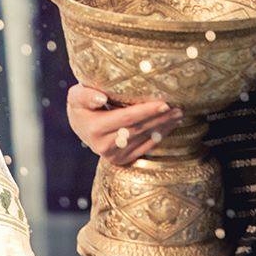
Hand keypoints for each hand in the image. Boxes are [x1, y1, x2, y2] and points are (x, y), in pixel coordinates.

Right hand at [64, 84, 182, 165]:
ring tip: (178, 115)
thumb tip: (101, 98)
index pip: (127, 118)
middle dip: (160, 119)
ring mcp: (114, 155)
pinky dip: (158, 136)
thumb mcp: (77, 95)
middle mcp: (104, 145)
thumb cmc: (81, 103)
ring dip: (163, 127)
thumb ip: (86, 95)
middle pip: (139, 129)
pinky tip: (169, 126)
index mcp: (95, 128)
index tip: (164, 103)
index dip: (147, 111)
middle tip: (178, 108)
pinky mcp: (122, 160)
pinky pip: (144, 148)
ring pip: (144, 139)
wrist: (80, 125)